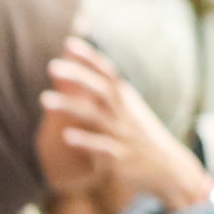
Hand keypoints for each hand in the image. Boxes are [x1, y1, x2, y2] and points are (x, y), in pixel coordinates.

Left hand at [41, 36, 213, 213]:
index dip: (89, 57)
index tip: (68, 43)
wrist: (170, 169)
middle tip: (51, 66)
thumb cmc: (142, 138)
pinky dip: (85, 140)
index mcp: (126, 99)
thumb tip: (82, 78)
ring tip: (44, 99)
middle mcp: (124, 112)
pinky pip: (101, 147)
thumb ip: (107, 96)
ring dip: (69, 105)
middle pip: (99, 88)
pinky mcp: (121, 158)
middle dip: (76, 75)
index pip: (106, 72)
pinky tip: (66, 136)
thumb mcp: (128, 113)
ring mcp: (123, 134)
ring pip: (95, 115)